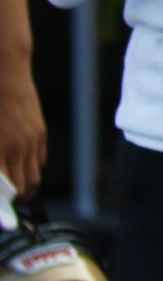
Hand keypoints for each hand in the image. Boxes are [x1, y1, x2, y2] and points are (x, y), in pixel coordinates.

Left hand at [0, 60, 44, 197]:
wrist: (4, 70)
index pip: (4, 189)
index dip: (3, 204)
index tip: (1, 210)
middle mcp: (17, 149)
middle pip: (22, 189)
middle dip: (13, 201)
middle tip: (5, 203)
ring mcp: (31, 141)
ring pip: (34, 177)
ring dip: (25, 189)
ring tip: (13, 191)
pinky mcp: (39, 132)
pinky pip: (40, 160)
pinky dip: (31, 169)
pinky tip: (20, 167)